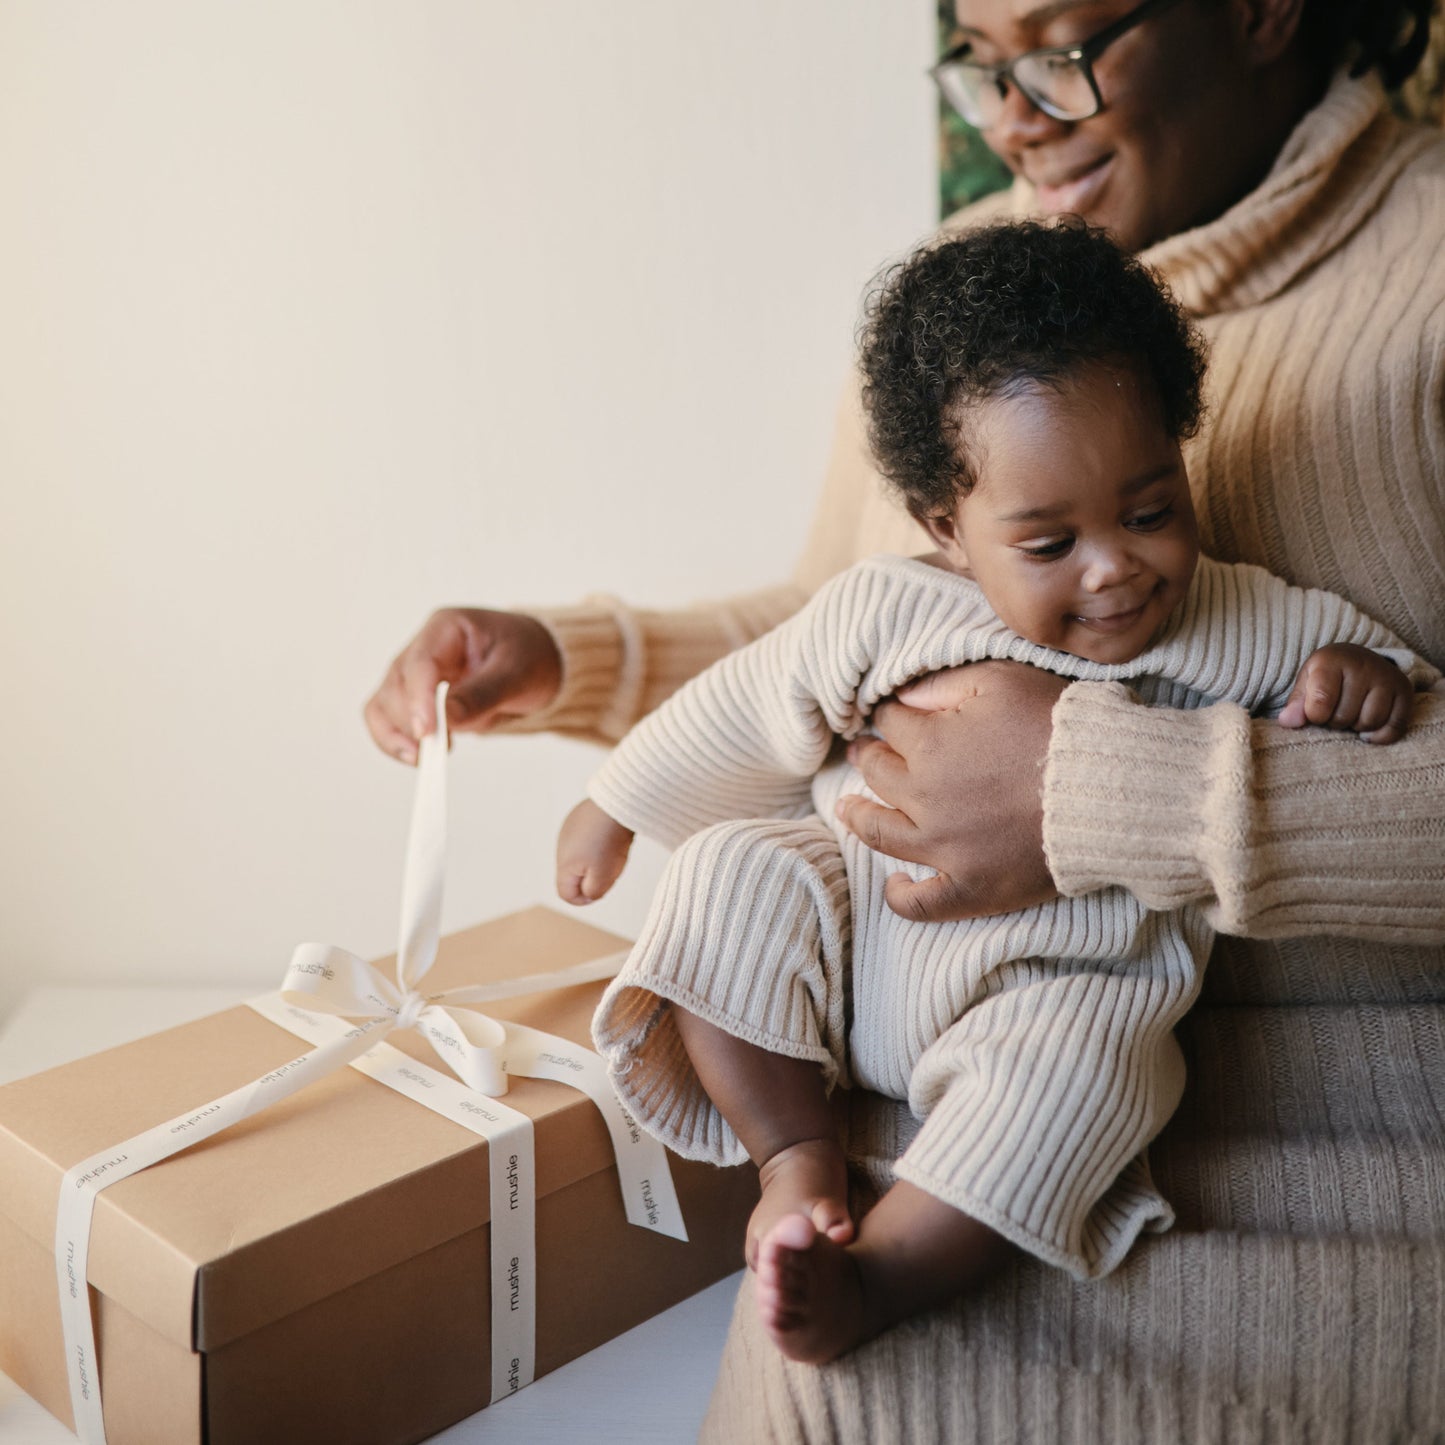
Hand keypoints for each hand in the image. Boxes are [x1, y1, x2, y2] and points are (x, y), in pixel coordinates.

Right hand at [364, 608, 562, 763]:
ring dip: (399, 735)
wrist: (535, 661)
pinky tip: (417, 758)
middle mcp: (422, 648)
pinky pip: (388, 720)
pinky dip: (395, 741)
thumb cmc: (527, 656)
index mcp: (446, 629)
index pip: (420, 663)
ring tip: (428, 758)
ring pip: (384, 705)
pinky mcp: (414, 699)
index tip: (426, 732)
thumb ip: (482, 694)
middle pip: (396, 686)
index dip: (418, 699)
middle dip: (411, 722)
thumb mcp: (516, 672)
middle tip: (439, 750)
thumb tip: (446, 720)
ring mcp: (414, 674)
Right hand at [556, 800, 634, 904]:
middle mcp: (561, 847)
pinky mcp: (578, 819)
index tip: (601, 890)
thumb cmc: (609, 841)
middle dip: (591, 878)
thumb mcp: (604, 876)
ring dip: (595, 859)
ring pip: (580, 857)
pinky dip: (597, 842)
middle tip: (610, 868)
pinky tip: (609, 836)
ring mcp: (568, 831)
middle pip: (573, 876)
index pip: (565, 894)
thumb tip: (587, 895)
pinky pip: (585, 839)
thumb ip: (592, 892)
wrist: (615, 805)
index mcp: (564, 864)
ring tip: (612, 850)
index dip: (583, 899)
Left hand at [836, 660, 1066, 922]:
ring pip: (879, 832)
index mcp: (929, 743)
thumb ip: (943, 685)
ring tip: (848, 808)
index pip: (889, 723)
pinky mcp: (970, 887)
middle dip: (868, 756)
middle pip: (877, 772)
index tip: (891, 715)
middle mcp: (924, 796)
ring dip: (857, 816)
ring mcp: (943, 847)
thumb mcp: (1000, 681)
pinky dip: (899, 895)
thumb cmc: (1060, 726)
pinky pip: (919, 903)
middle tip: (866, 752)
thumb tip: (902, 699)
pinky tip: (892, 885)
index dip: (889, 715)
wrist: (1111, 789)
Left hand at [1278, 643, 1412, 744]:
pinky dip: (1379, 735)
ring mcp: (1387, 678)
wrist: (1357, 659)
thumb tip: (1287, 722)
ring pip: (1369, 723)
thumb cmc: (1326, 676)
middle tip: (1335, 710)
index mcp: (1331, 660)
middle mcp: (1363, 666)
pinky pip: (1393, 728)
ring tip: (1351, 713)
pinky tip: (1367, 726)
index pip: (1320, 703)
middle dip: (1334, 721)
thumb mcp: (1306, 682)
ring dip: (1356, 727)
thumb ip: (1297, 703)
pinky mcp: (1405, 691)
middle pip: (1344, 717)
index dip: (1315, 716)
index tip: (1314, 712)